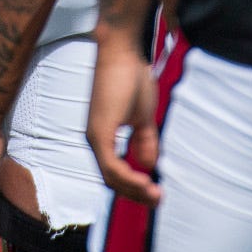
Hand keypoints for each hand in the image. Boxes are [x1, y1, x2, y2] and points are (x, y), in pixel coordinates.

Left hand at [88, 30, 159, 205]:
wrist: (121, 51)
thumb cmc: (131, 77)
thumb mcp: (142, 117)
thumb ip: (144, 141)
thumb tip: (148, 164)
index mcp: (103, 137)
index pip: (115, 172)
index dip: (135, 186)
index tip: (156, 193)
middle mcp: (94, 139)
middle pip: (112, 180)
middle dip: (135, 194)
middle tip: (157, 200)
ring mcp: (94, 136)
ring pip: (110, 176)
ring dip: (133, 189)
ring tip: (154, 194)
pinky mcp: (99, 130)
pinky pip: (110, 164)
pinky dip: (126, 177)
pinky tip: (144, 180)